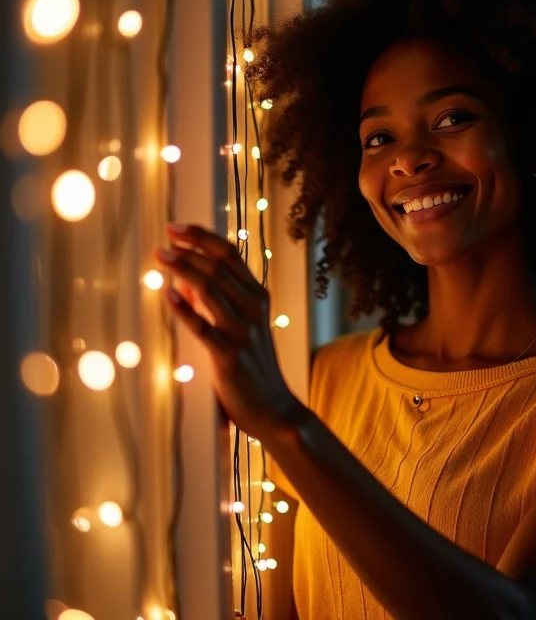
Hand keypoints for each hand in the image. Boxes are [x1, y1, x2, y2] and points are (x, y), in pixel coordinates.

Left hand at [155, 223, 303, 440]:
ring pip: (210, 289)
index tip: (178, 227)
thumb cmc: (253, 366)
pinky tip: (166, 295)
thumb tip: (185, 279)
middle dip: (189, 249)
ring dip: (184, 269)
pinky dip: (183, 309)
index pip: (231, 256)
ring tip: (162, 257)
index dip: (203, 237)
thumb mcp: (242, 326)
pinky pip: (202, 327)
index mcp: (258, 297)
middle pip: (219, 267)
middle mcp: (253, 309)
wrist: (273, 407)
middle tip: (165, 238)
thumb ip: (219, 301)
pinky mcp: (228, 355)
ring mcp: (242, 331)